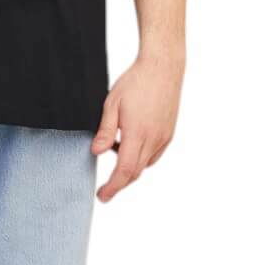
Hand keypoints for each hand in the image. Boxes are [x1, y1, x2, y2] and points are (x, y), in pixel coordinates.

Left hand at [91, 54, 183, 202]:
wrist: (163, 68)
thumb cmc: (136, 82)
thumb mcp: (112, 103)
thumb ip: (105, 130)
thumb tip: (96, 152)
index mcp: (137, 133)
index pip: (124, 170)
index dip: (112, 187)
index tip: (102, 196)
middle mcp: (154, 139)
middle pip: (135, 173)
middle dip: (119, 184)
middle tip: (104, 190)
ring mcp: (163, 137)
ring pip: (145, 165)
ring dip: (129, 169)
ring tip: (114, 152)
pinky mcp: (169, 133)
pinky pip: (153, 155)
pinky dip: (140, 158)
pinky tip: (129, 145)